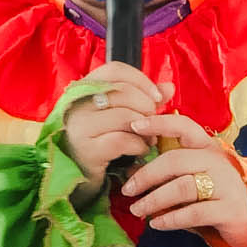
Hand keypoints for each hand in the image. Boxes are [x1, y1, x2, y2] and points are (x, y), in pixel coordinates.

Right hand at [61, 63, 171, 195]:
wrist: (79, 176)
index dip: (141, 80)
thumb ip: (143, 99)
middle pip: (124, 92)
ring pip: (125, 116)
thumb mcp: (120, 116)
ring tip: (149, 138)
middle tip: (153, 122)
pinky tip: (141, 150)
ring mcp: (80, 127)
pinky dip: (139, 145)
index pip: (114, 70)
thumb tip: (169, 87)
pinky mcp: (87, 151)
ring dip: (146, 128)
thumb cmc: (101, 142)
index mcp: (83, 89)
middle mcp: (77, 105)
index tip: (157, 97)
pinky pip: (123, 140)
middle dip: (147, 107)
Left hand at [123, 114, 246, 246]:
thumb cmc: (216, 199)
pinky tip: (157, 223)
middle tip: (127, 190)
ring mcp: (227, 185)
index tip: (134, 125)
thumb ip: (170, 172)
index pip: (184, 126)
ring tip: (137, 210)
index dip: (158, 123)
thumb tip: (131, 171)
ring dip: (154, 200)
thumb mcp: (194, 179)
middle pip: (175, 160)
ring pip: (182, 187)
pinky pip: (194, 213)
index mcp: (209, 148)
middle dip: (146, 175)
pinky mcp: (230, 210)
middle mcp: (219, 162)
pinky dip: (171, 219)